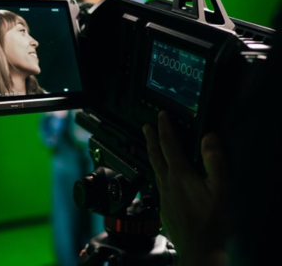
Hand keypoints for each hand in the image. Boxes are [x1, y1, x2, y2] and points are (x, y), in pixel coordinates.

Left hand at [143, 111, 230, 265]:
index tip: (161, 115)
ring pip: (154, 169)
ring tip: (151, 147)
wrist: (200, 251)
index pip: (169, 144)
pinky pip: (157, 184)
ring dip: (152, 154)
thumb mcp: (220, 189)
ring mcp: (163, 195)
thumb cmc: (212, 221)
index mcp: (179, 174)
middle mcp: (167, 182)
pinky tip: (162, 178)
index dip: (165, 127)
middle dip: (150, 137)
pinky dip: (158, 173)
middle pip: (155, 154)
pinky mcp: (164, 208)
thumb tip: (209, 137)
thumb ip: (214, 161)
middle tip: (146, 126)